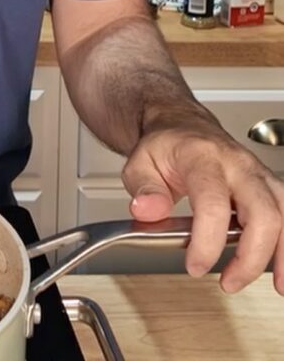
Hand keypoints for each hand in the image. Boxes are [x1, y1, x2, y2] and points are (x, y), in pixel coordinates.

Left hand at [122, 117, 283, 293]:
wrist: (182, 125)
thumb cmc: (165, 146)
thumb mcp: (140, 162)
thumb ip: (144, 189)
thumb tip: (147, 211)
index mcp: (202, 156)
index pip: (213, 202)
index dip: (207, 241)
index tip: (195, 266)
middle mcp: (236, 164)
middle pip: (262, 212)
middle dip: (250, 256)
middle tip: (228, 281)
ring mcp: (257, 174)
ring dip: (282, 254)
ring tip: (276, 285)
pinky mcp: (268, 186)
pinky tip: (282, 270)